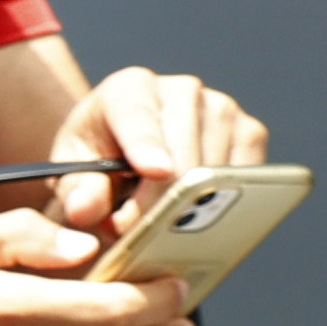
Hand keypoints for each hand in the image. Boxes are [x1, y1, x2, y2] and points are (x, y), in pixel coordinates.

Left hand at [50, 67, 268, 235]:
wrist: (129, 144)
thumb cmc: (100, 154)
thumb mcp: (75, 170)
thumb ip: (77, 190)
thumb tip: (85, 210)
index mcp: (130, 88)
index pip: (138, 119)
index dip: (147, 147)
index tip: (156, 172)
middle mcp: (180, 90)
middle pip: (182, 157)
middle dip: (162, 205)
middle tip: (140, 237)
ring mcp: (222, 108)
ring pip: (218, 174)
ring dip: (194, 211)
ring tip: (161, 229)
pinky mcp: (251, 132)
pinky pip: (248, 180)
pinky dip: (226, 206)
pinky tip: (200, 218)